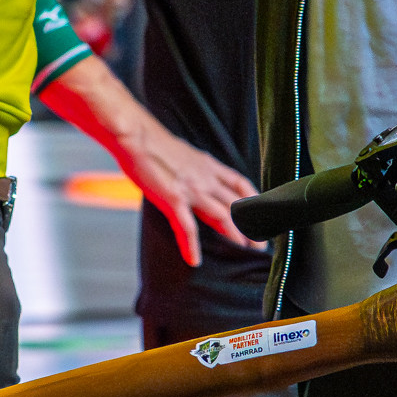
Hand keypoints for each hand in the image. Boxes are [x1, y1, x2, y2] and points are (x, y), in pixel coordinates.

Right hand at [113, 123, 261, 268]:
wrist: (135, 136)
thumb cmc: (153, 144)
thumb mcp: (184, 154)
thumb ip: (195, 167)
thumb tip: (197, 175)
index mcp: (208, 166)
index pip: (240, 183)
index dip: (254, 201)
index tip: (261, 215)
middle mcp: (205, 178)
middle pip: (236, 204)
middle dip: (250, 224)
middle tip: (259, 244)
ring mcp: (191, 189)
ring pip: (222, 216)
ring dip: (234, 236)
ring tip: (242, 252)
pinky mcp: (174, 198)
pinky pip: (187, 226)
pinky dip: (191, 245)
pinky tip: (194, 260)